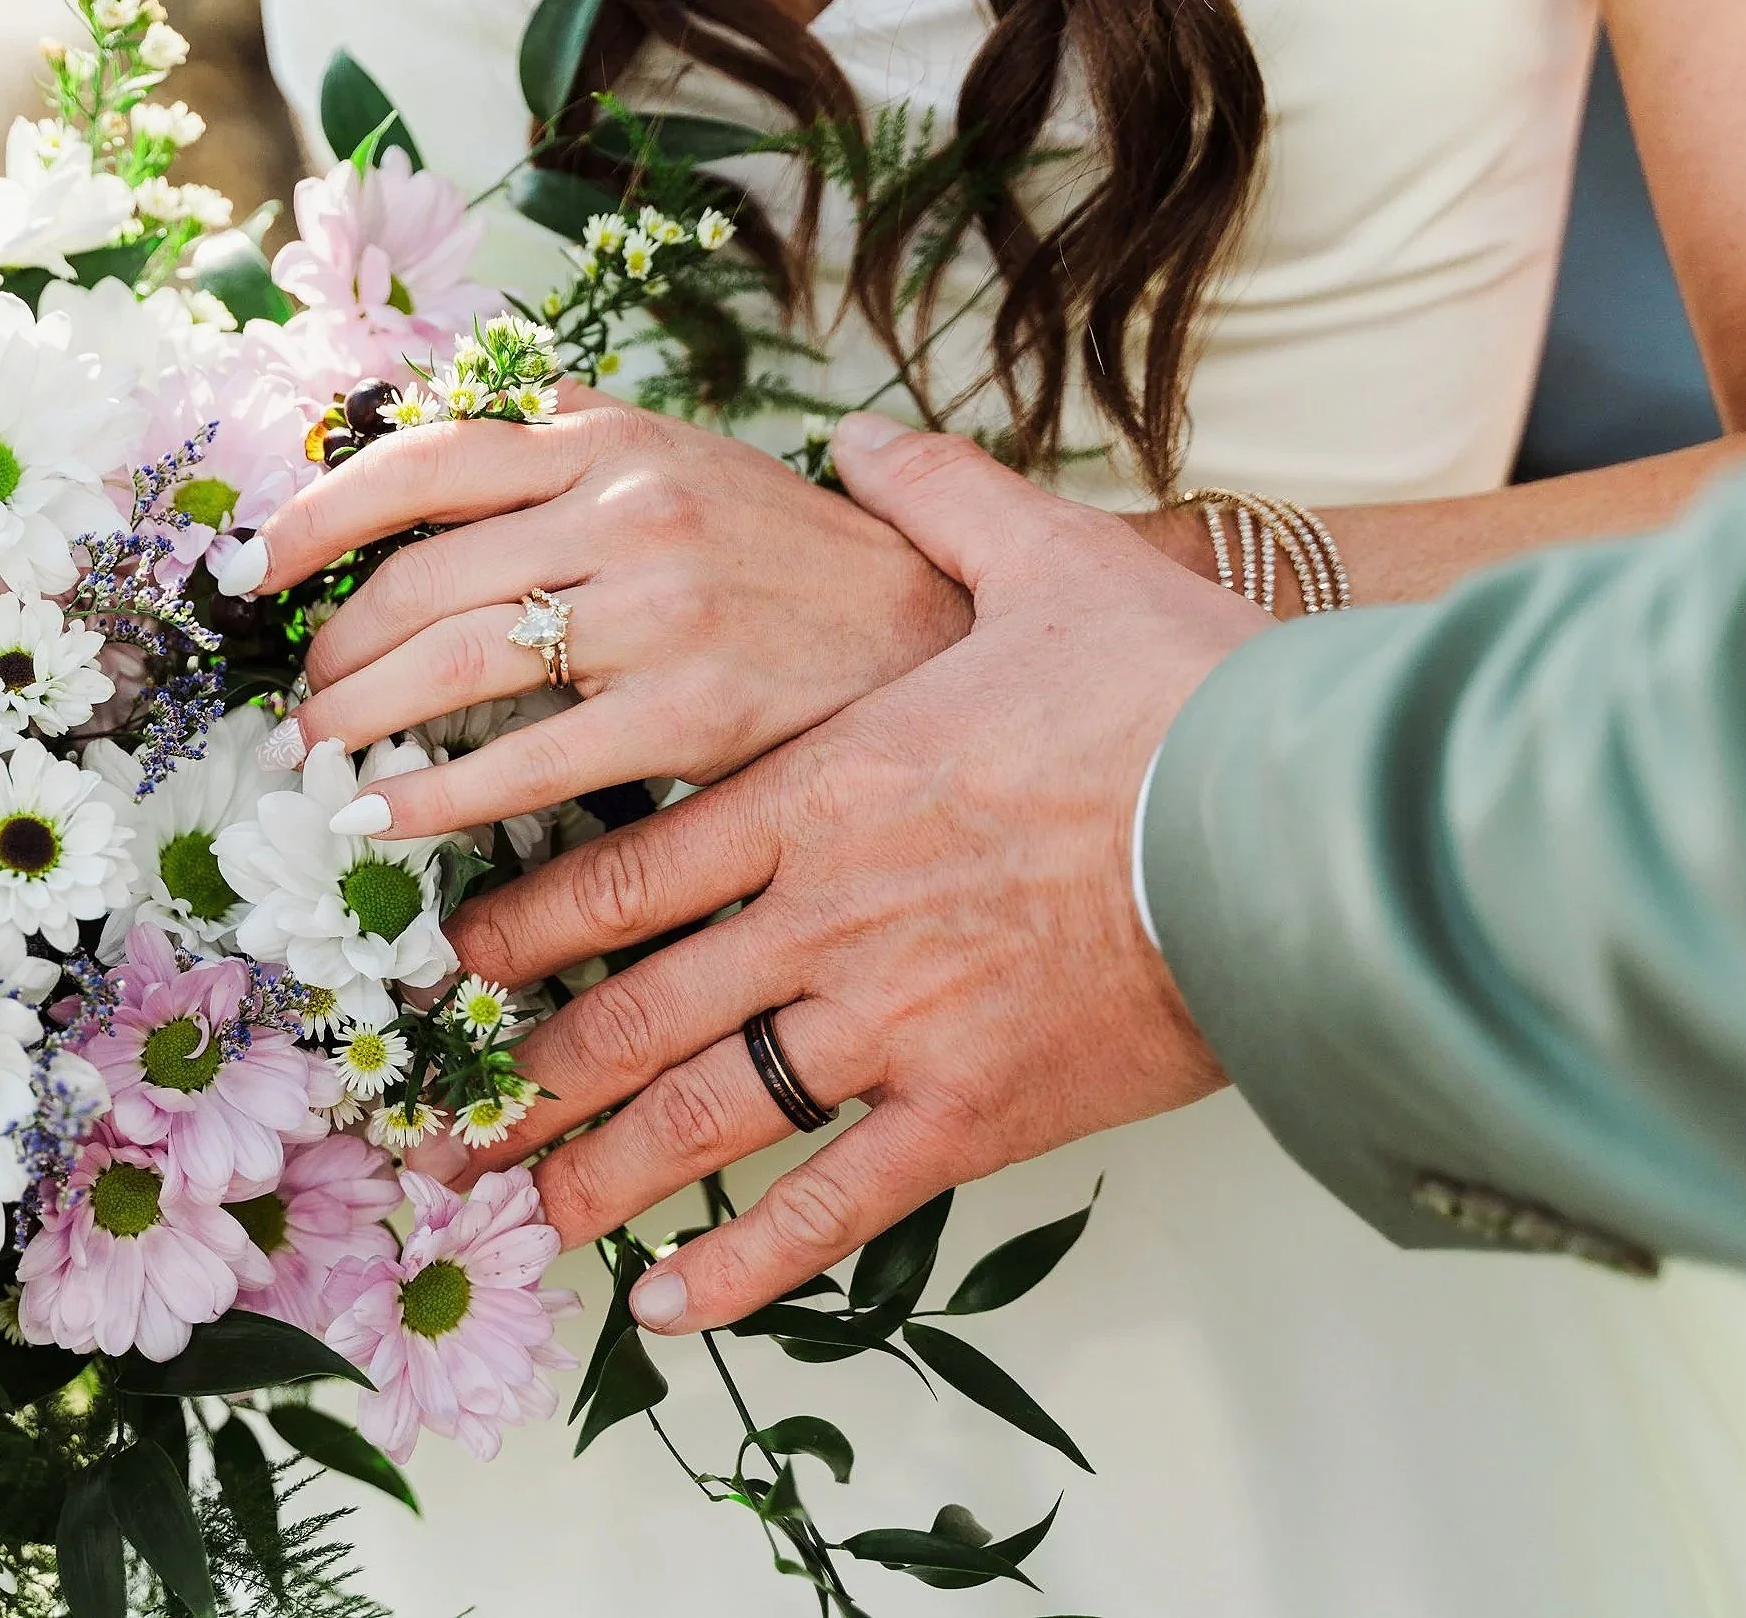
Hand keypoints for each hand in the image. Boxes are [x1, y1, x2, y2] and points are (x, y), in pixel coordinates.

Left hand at [225, 389, 969, 838]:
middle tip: (298, 706)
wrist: (947, 643)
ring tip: (319, 765)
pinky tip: (390, 819)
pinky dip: (434, 794)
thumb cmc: (807, 564)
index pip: (426, 458)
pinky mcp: (689, 712)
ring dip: (357, 721)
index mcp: (615, 440)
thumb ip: (582, 441)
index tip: (257, 568)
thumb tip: (464, 412)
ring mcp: (658, 609)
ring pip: (450, 664)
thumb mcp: (696, 463)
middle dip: (332, 651)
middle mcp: (627, 508)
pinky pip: (521, 759)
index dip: (318, 514)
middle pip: (419, 578)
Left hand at [437, 413, 1270, 1332]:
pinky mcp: (973, 1114)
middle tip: (437, 1121)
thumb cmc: (1178, 695)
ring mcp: (891, 1025)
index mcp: (819, 791)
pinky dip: (748, 1265)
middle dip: (522, 1072)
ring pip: (702, 1114)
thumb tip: (860, 436)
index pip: (627, 868)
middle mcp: (825, 915)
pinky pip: (833, 1203)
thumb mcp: (1048, 561)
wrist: (1308, 820)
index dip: (525, 925)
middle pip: (632, 1008)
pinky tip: (674, 1310)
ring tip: (516, 1213)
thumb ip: (932, 498)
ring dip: (595, 1170)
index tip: (460, 958)